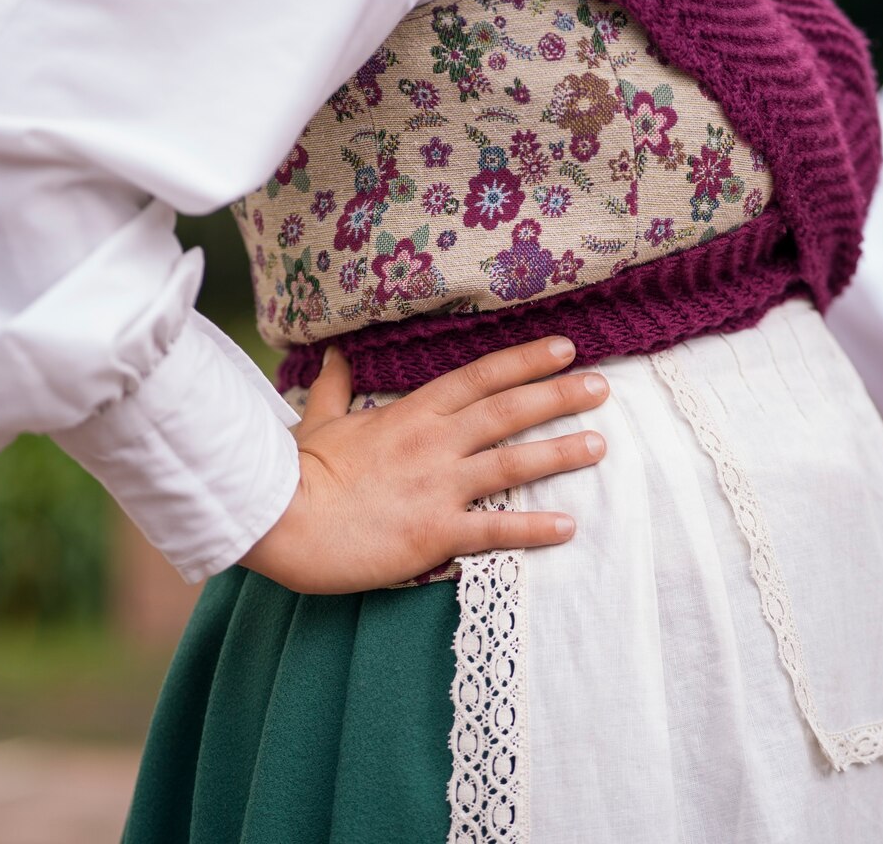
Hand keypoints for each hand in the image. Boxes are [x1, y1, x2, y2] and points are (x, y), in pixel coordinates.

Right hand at [240, 336, 608, 593]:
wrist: (280, 519)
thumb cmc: (296, 471)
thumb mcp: (320, 419)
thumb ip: (336, 386)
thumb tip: (336, 353)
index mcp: (410, 414)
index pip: (479, 378)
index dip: (525, 362)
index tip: (566, 349)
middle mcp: (433, 443)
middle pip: (507, 412)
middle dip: (559, 396)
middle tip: (602, 388)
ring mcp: (437, 487)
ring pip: (512, 463)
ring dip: (560, 453)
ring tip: (599, 446)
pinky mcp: (435, 532)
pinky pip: (495, 529)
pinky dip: (534, 529)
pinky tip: (568, 527)